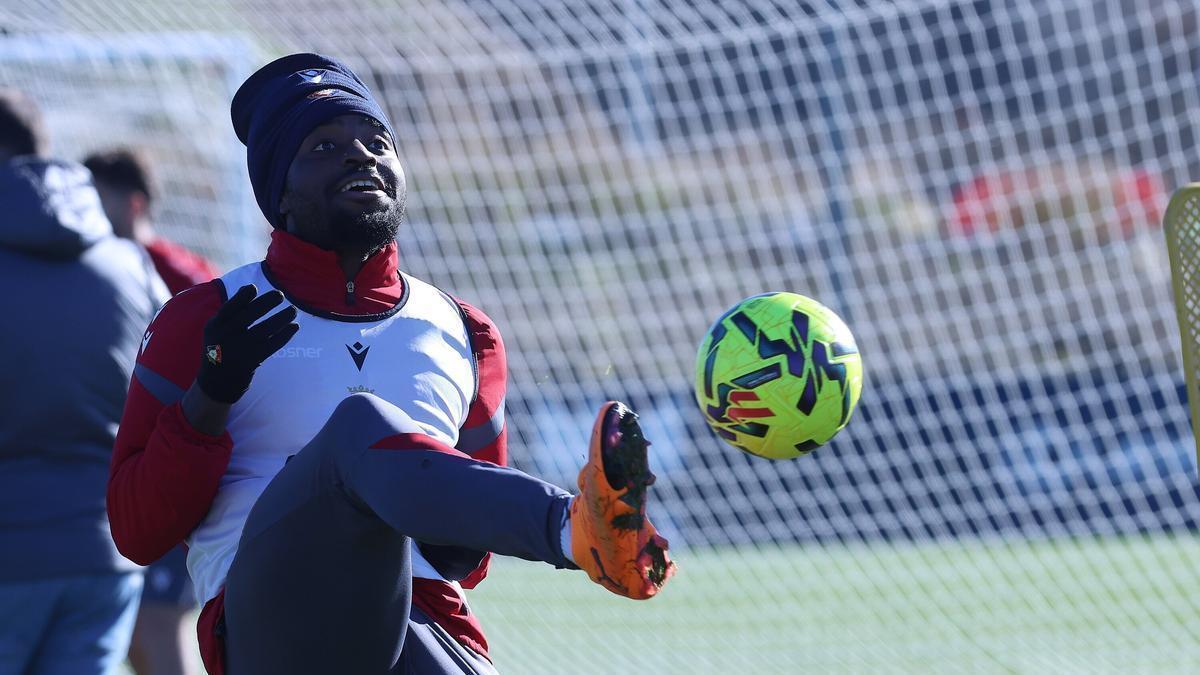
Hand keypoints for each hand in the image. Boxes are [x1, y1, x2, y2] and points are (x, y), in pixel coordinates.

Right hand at [195, 284, 298, 403]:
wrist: (217, 382)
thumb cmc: (220, 347)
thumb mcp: (217, 329)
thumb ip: (231, 311)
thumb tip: (249, 288)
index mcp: (215, 326)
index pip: (230, 307)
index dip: (243, 296)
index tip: (254, 288)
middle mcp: (226, 337)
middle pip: (249, 315)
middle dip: (267, 302)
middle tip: (280, 294)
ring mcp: (240, 350)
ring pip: (265, 330)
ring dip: (282, 318)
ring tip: (293, 310)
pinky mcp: (253, 361)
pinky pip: (273, 345)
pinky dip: (285, 335)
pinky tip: (294, 326)